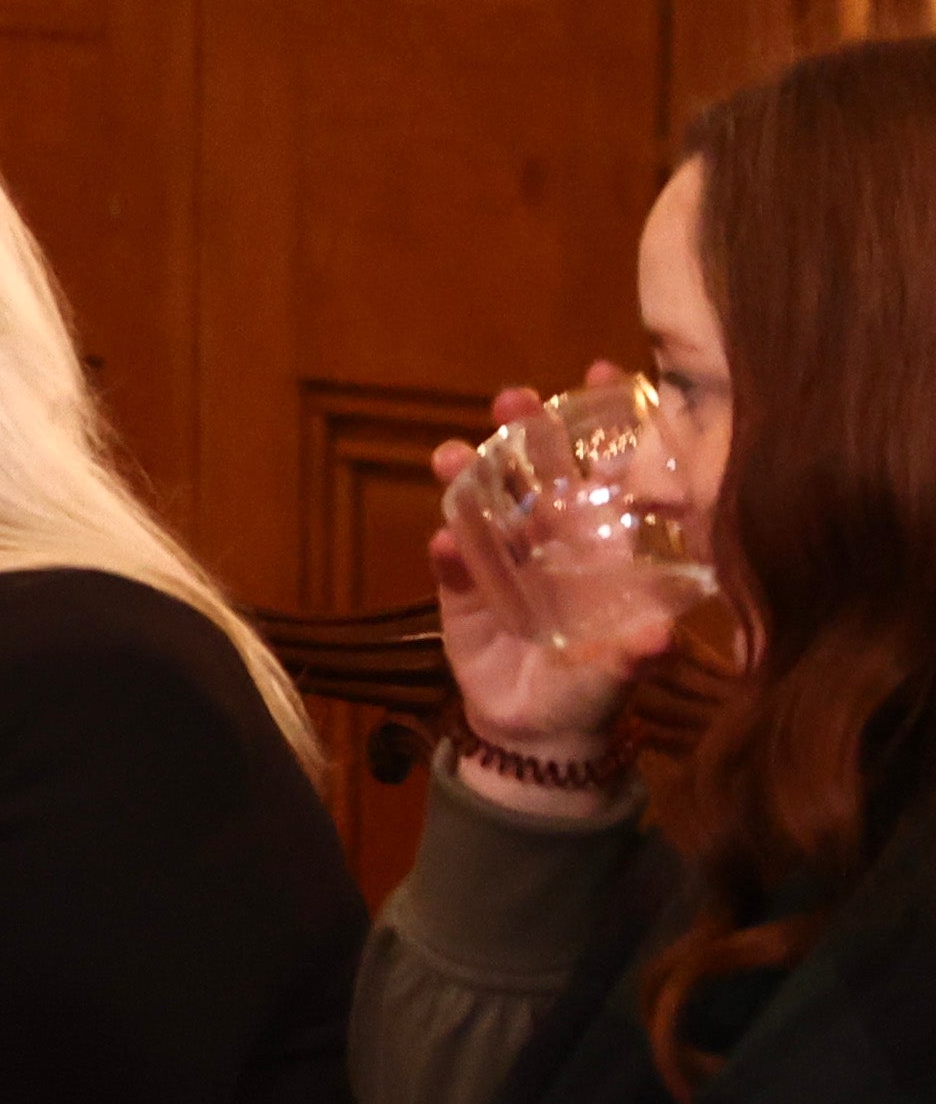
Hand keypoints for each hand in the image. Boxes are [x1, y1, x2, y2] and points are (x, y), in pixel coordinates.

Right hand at [429, 379, 647, 772]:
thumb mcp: (625, 669)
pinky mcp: (462, 589)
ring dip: (470, 475)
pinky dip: (449, 549)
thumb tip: (659, 639)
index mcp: (604, 543)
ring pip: (486, 502)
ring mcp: (505, 560)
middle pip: (538, 469)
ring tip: (454, 456)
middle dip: (525, 429)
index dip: (606, 421)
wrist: (540, 730)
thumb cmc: (599, 688)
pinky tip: (445, 542)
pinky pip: (454, 559)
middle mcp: (554, 539)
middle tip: (512, 398)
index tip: (604, 372)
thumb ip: (637, 652)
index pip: (608, 469)